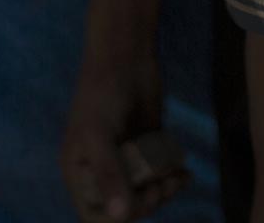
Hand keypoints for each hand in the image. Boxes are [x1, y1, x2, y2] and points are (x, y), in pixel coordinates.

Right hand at [60, 49, 185, 220]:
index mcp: (79, 172)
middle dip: (148, 202)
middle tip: (164, 182)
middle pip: (125, 209)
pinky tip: (184, 173)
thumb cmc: (102, 92)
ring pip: (145, 196)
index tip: (142, 199)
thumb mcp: (99, 134)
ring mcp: (124, 162)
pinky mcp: (145, 151)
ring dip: (164, 191)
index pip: (95, 216)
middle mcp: (100, 172)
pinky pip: (158, 178)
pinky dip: (172, 179)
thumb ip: (109, 174)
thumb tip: (120, 215)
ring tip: (177, 175)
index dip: (118, 217)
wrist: (126, 56)